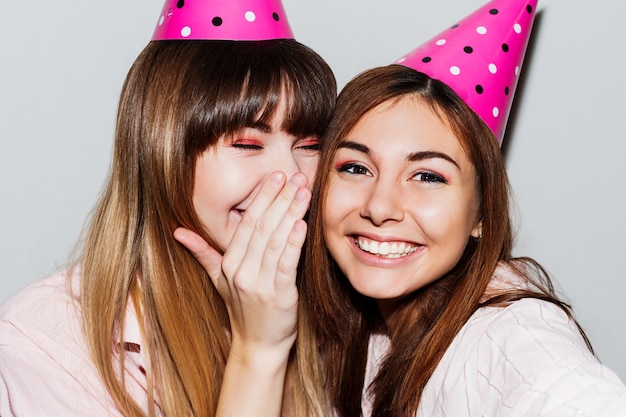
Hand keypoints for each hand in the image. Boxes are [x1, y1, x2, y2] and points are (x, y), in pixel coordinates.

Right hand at [173, 171, 309, 356]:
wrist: (258, 345)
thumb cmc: (242, 309)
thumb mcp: (219, 280)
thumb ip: (202, 253)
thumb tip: (177, 231)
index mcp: (229, 264)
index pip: (246, 223)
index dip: (262, 197)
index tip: (276, 176)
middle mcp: (242, 272)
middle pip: (262, 227)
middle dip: (280, 198)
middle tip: (296, 175)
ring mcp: (260, 284)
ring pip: (275, 241)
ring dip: (291, 213)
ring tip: (304, 191)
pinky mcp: (279, 296)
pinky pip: (286, 265)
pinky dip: (294, 244)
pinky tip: (302, 225)